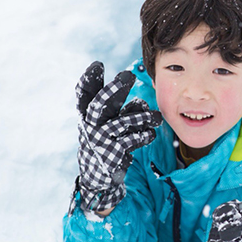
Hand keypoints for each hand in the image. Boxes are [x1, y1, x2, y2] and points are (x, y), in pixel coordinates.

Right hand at [71, 61, 161, 212]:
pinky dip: (144, 134)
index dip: (88, 80)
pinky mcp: (112, 155)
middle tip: (129, 75)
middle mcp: (91, 127)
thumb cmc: (109, 142)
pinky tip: (151, 133)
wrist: (101, 177)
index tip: (98, 64)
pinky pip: (131, 141)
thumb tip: (141, 103)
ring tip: (157, 116)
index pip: (84, 96)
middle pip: (99, 104)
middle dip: (115, 89)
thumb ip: (124, 111)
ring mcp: (101, 141)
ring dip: (142, 116)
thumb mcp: (112, 124)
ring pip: (121, 122)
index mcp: (87, 117)